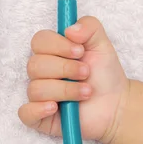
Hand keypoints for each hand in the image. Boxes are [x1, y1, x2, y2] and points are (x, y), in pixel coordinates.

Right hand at [18, 16, 128, 142]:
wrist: (117, 104)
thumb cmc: (105, 75)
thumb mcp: (102, 44)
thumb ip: (89, 26)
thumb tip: (69, 30)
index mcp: (51, 53)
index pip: (39, 41)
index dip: (57, 45)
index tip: (79, 51)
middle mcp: (42, 73)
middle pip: (34, 65)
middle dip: (64, 69)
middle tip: (86, 72)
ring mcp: (39, 96)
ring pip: (36, 89)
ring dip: (64, 90)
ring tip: (86, 92)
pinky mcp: (40, 117)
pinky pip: (26, 113)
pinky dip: (38, 109)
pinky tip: (55, 108)